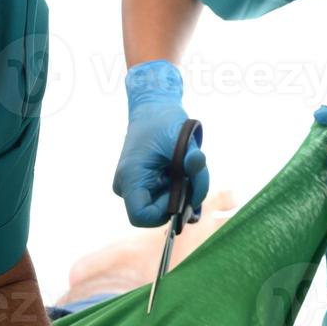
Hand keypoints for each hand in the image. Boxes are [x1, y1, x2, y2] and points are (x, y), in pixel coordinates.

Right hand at [114, 60, 208, 226]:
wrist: (152, 109)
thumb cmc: (164, 122)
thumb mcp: (183, 140)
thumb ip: (194, 166)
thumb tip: (199, 193)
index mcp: (131, 177)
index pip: (142, 217)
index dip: (166, 210)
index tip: (179, 188)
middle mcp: (127, 186)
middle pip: (156, 213)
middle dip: (179, 199)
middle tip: (190, 176)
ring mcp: (132, 187)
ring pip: (162, 207)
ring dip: (180, 193)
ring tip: (184, 169)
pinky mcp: (141, 185)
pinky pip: (161, 199)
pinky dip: (177, 190)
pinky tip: (181, 173)